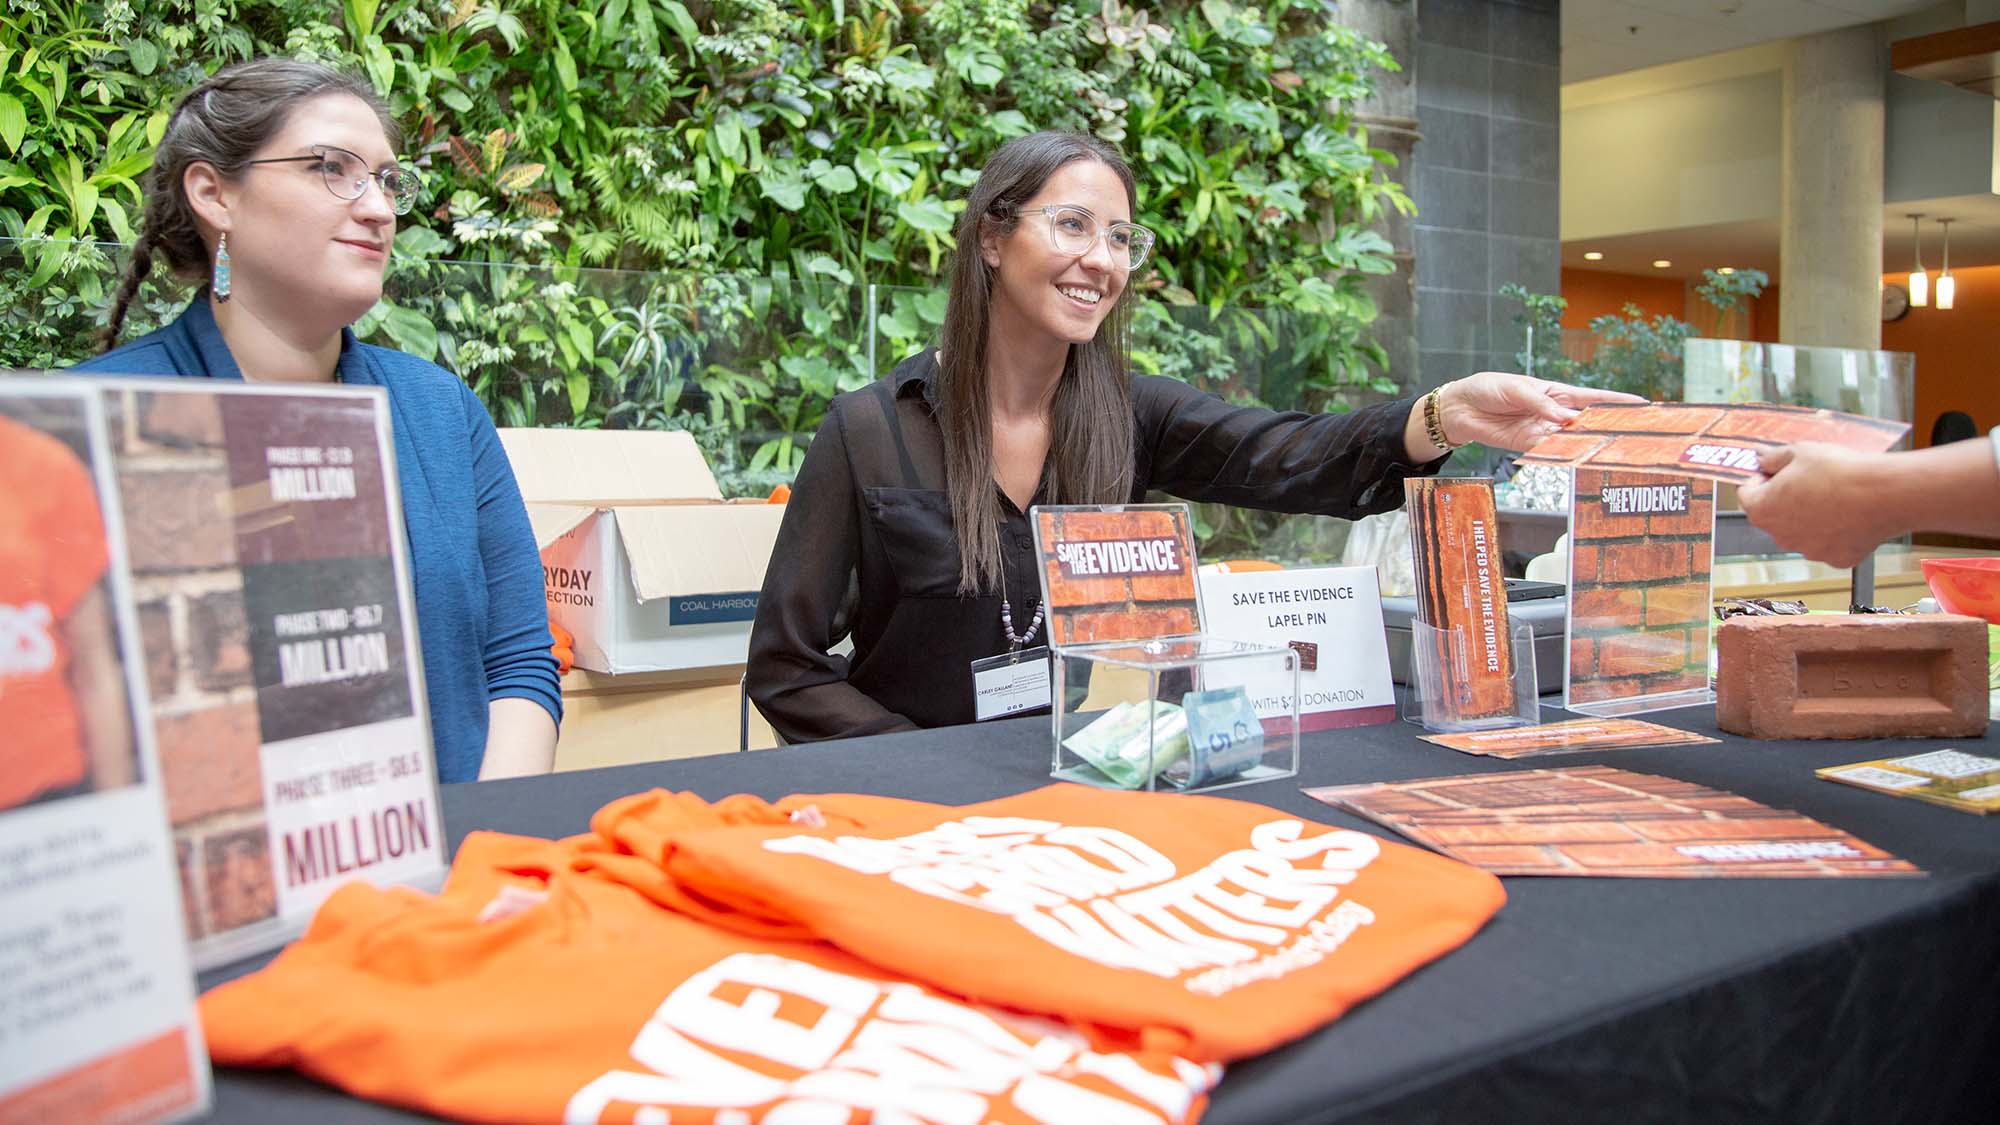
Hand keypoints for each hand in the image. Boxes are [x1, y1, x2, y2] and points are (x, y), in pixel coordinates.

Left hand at [1435, 372, 1645, 452]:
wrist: (1461, 407)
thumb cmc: (1489, 389)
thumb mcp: (1517, 389)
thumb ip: (1540, 404)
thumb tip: (1564, 418)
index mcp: (1556, 393)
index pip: (1593, 398)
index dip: (1617, 402)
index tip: (1642, 405)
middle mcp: (1554, 413)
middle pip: (1586, 423)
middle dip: (1608, 428)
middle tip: (1632, 436)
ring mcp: (1542, 431)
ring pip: (1570, 439)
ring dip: (1586, 445)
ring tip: (1608, 449)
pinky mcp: (1527, 445)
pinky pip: (1548, 450)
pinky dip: (1560, 454)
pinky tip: (1574, 456)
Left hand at [1736, 443, 1899, 567]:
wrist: (1884, 494)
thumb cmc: (1840, 473)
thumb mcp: (1800, 452)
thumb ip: (1773, 457)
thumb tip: (1762, 458)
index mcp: (1762, 510)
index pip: (1746, 494)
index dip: (1759, 478)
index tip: (1772, 470)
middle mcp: (1781, 536)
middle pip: (1774, 514)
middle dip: (1785, 497)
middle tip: (1807, 479)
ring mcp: (1808, 550)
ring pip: (1802, 531)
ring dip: (1810, 516)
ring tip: (1834, 495)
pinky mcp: (1836, 558)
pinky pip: (1830, 542)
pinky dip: (1836, 530)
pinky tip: (1849, 513)